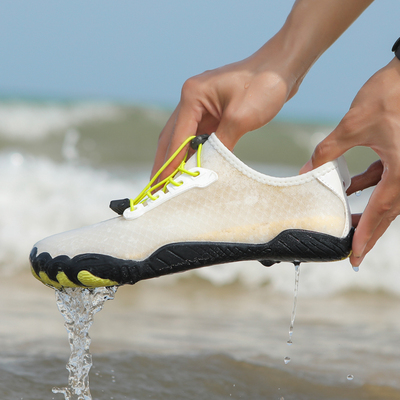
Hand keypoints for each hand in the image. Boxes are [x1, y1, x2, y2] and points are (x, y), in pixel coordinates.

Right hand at [150, 48, 297, 180]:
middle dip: (164, 163)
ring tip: (168, 182)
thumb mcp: (240, 118)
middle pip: (171, 136)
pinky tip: (191, 167)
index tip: (162, 185)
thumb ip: (221, 143)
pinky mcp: (213, 111)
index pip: (177, 136)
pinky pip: (198, 135)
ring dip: (177, 159)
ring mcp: (202, 104)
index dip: (170, 164)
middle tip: (156, 188)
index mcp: (193, 95)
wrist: (283, 66)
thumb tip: (207, 168)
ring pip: (183, 137)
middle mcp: (192, 98)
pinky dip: (193, 152)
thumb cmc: (264, 85)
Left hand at [300, 58, 399, 266]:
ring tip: (345, 222)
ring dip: (366, 209)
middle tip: (351, 250)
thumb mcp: (354, 125)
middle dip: (367, 230)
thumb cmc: (391, 94)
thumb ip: (328, 150)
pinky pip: (385, 179)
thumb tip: (305, 170)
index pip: (380, 212)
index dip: (366, 236)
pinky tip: (348, 188)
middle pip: (386, 212)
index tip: (355, 256)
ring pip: (385, 197)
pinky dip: (368, 185)